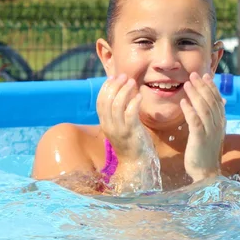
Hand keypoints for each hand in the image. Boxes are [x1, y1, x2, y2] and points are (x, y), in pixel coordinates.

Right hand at [96, 75, 159, 192]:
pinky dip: (134, 102)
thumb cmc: (131, 142)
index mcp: (104, 123)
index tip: (114, 77)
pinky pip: (130, 113)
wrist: (137, 163)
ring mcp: (119, 129)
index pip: (100, 101)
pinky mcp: (131, 132)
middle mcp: (109, 126)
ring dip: (125, 91)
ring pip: (117, 105)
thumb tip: (121, 92)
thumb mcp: (121, 126)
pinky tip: (139, 96)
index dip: (106, 87)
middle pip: (107, 101)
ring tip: (133, 82)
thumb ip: (119, 112)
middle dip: (115, 86)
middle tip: (125, 76)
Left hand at [180, 72, 225, 182]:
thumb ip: (214, 118)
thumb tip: (219, 102)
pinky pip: (195, 122)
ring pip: (204, 109)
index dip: (211, 87)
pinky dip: (190, 111)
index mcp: (221, 123)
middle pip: (211, 101)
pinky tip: (183, 102)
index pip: (217, 100)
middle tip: (193, 75)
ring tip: (187, 84)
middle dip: (202, 86)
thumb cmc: (206, 153)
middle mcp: (218, 125)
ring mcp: (210, 132)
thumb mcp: (213, 133)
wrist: (207, 174)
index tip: (205, 75)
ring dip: (195, 95)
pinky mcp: (200, 139)